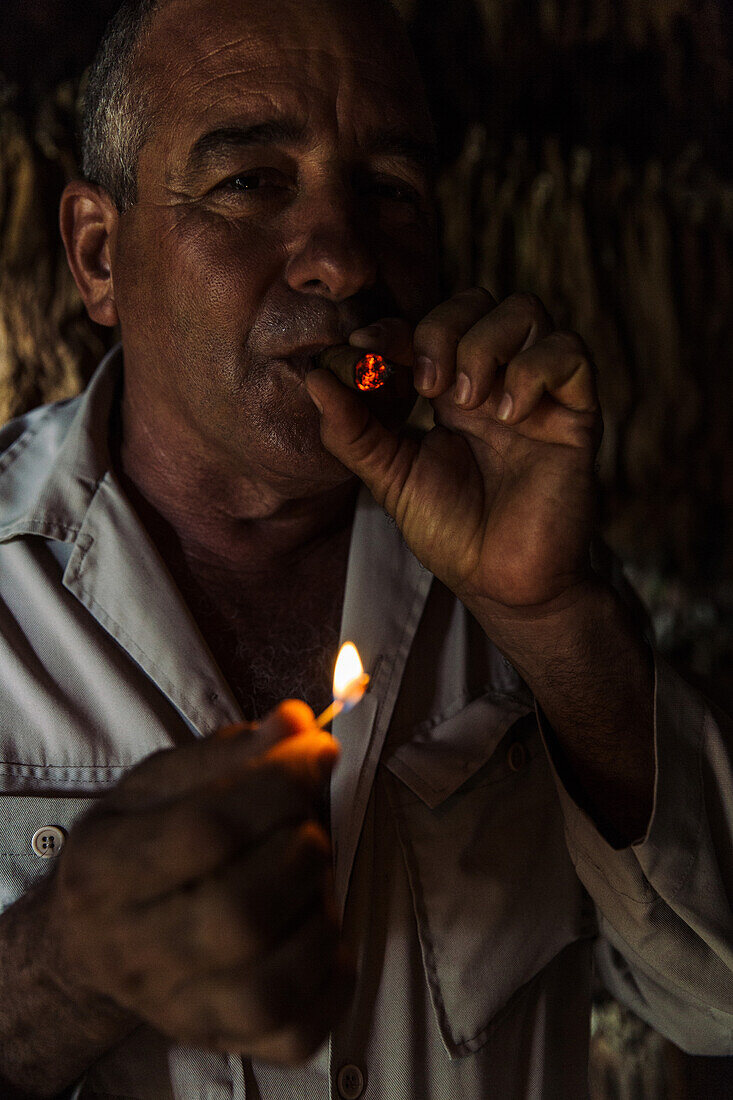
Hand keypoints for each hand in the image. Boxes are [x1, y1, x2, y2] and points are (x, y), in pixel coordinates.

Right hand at [46, 701, 350, 1062]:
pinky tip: (323, 935)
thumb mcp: (158, 784)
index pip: (207, 829)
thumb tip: (297, 726)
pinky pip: (294, 1034)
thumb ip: (227, 753)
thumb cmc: (137, 844)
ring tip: (311, 878)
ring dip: (320, 916)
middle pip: (241, 913)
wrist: (92, 937)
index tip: (319, 751)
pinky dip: (331, 981)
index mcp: (105, 870)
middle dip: (301, 850)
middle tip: (308, 822)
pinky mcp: (219, 1039)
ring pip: (271, 984)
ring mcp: (176, 1009)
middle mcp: (131, 951)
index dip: (279, 784)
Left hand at [306, 289, 601, 616]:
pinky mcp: (576, 415)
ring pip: (526, 310)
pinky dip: (535, 369)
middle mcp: (495, 380)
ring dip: (486, 344)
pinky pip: (571, 354)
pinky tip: (510, 414)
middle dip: (443, 328)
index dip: (395, 327)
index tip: (363, 350)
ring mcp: (537, 394)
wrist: (502, 583)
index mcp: (450, 388)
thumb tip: (315, 377)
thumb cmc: (451, 532)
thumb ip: (353, 431)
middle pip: (479, 299)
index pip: (428, 323)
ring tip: (468, 400)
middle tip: (428, 386)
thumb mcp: (390, 478)